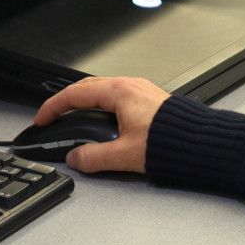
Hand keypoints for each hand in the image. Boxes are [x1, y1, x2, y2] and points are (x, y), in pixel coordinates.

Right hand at [33, 75, 169, 174]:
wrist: (203, 142)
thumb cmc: (172, 142)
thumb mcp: (124, 155)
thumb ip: (93, 158)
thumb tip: (75, 158)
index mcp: (119, 92)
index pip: (74, 95)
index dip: (53, 108)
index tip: (42, 119)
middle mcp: (129, 86)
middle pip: (86, 88)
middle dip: (66, 102)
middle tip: (53, 117)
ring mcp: (141, 91)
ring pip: (103, 91)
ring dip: (85, 104)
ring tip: (75, 120)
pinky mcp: (150, 100)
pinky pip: (117, 97)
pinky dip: (102, 107)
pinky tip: (103, 122)